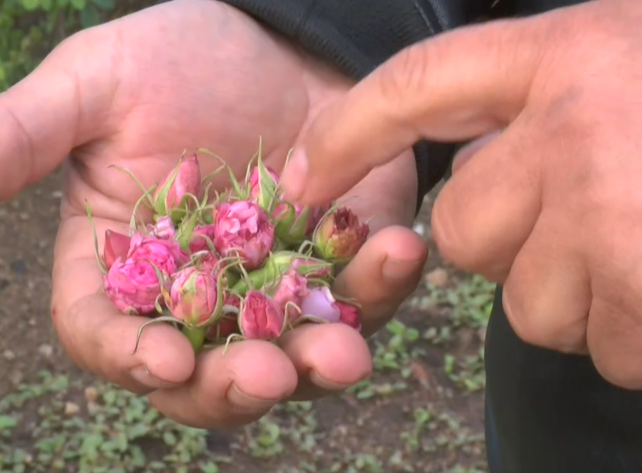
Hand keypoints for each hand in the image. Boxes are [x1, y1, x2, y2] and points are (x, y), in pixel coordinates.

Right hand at [0, 0, 427, 427]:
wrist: (278, 34)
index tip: (160, 361)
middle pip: (197, 374)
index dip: (124, 357)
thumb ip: (15, 138)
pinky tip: (397, 252)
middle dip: (229, 385)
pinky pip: (357, 302)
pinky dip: (377, 290)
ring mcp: (269, 291)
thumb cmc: (178, 58)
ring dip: (315, 362)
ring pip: (284, 357)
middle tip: (266, 376)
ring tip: (343, 352)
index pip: (103, 332)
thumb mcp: (92, 86)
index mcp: (119, 262)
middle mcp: (191, 295)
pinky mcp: (337, 269)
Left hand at [280, 0, 641, 388]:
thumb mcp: (639, 67)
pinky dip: (634, 333)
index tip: (299, 178)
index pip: (418, 85)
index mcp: (576, 53)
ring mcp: (616, 216)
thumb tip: (478, 185)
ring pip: (527, 301)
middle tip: (599, 217)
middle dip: (512, 244)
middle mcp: (580, 130)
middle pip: (463, 231)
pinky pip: (598, 343)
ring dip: (581, 295)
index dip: (350, 131)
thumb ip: (558, 105)